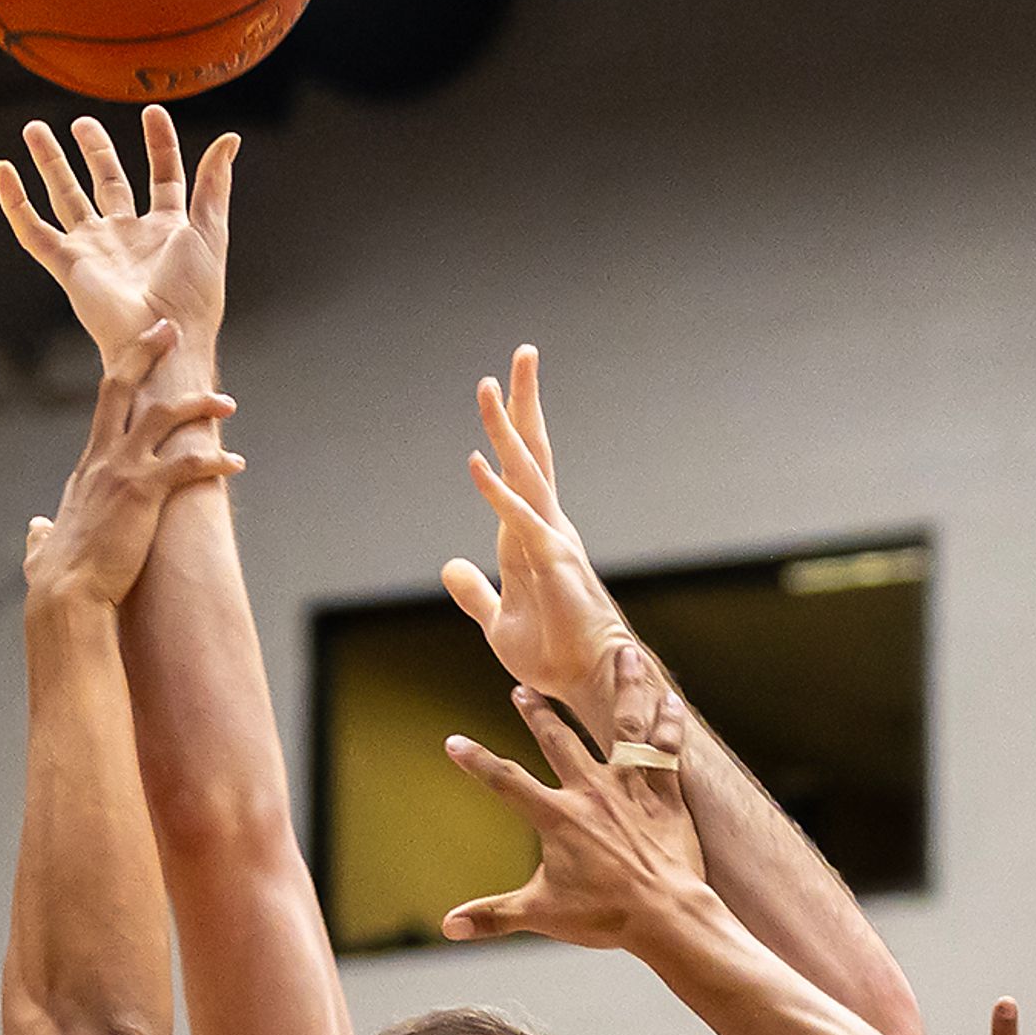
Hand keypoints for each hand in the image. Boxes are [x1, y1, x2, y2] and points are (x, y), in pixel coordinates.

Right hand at [0, 105, 238, 366]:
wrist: (163, 338)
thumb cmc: (193, 297)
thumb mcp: (208, 232)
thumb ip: (214, 185)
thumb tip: (230, 140)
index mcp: (166, 230)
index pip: (163, 176)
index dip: (160, 145)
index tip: (152, 112)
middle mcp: (128, 236)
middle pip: (107, 182)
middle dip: (94, 150)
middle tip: (82, 122)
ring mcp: (95, 249)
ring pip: (66, 196)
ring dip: (51, 163)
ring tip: (34, 129)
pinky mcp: (67, 265)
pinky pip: (32, 230)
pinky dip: (14, 202)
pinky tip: (3, 170)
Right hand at [24, 319, 238, 612]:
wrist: (66, 595)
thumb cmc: (58, 578)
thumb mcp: (44, 546)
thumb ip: (40, 534)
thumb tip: (36, 530)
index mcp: (87, 468)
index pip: (106, 407)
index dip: (125, 375)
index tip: (140, 353)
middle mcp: (102, 460)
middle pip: (122, 387)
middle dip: (146, 351)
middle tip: (170, 326)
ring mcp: (122, 473)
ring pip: (163, 417)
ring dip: (198, 404)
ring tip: (227, 400)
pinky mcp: (144, 494)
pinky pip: (188, 465)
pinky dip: (215, 459)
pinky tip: (236, 462)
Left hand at [440, 345, 639, 714]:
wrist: (585, 681)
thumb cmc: (552, 650)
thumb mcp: (496, 620)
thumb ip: (473, 591)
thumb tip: (450, 566)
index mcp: (530, 533)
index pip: (520, 467)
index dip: (510, 425)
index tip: (501, 385)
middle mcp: (545, 525)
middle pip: (532, 451)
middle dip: (523, 402)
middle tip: (523, 353)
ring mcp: (552, 541)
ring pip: (527, 472)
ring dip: (505, 429)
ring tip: (488, 385)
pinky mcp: (552, 565)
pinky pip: (521, 522)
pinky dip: (498, 493)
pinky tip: (477, 465)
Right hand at [440, 645, 708, 949]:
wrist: (666, 916)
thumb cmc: (605, 917)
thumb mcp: (541, 915)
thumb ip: (493, 916)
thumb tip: (449, 927)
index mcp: (557, 817)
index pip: (505, 782)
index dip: (476, 761)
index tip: (454, 742)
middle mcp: (592, 791)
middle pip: (559, 740)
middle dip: (537, 713)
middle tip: (523, 690)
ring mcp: (631, 787)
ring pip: (624, 725)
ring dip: (621, 686)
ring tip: (619, 650)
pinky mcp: (666, 792)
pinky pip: (667, 747)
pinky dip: (668, 721)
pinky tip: (668, 696)